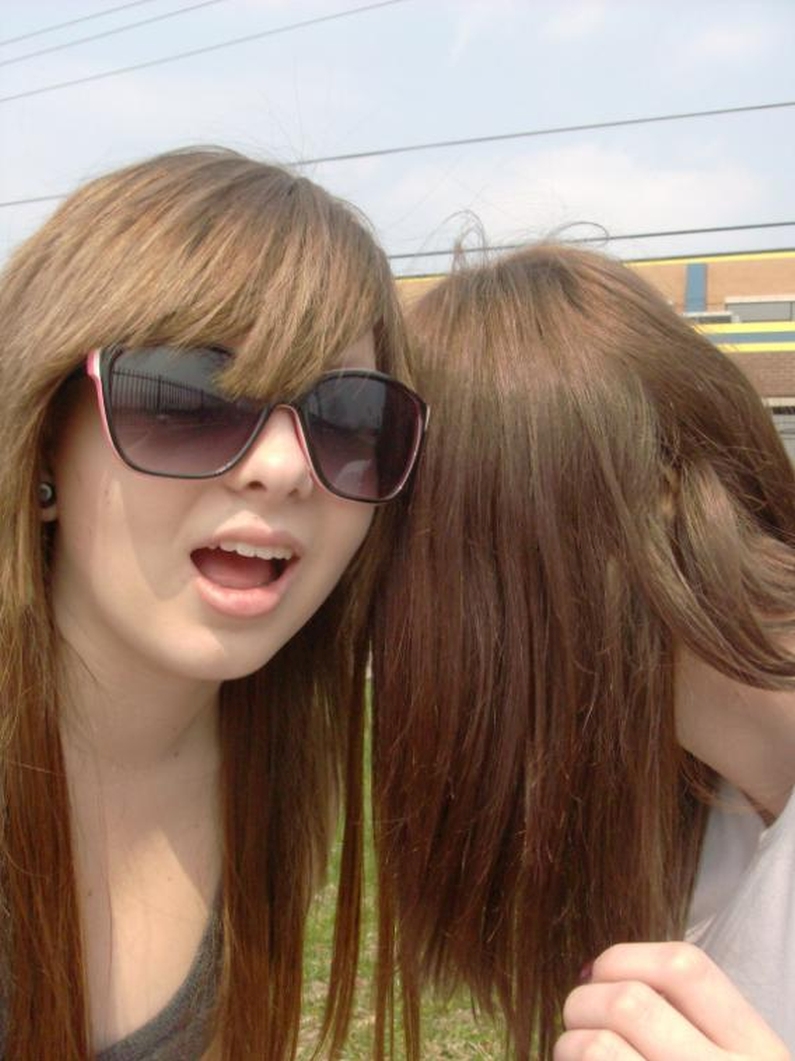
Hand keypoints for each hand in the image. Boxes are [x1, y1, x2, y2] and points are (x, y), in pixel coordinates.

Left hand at [554, 941, 789, 1059]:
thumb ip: (691, 1024)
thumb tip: (598, 975)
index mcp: (760, 1053)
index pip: (687, 967)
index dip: (625, 957)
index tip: (599, 975)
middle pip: (630, 1003)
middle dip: (583, 1002)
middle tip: (575, 1022)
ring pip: (598, 1048)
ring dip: (570, 1046)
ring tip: (573, 1054)